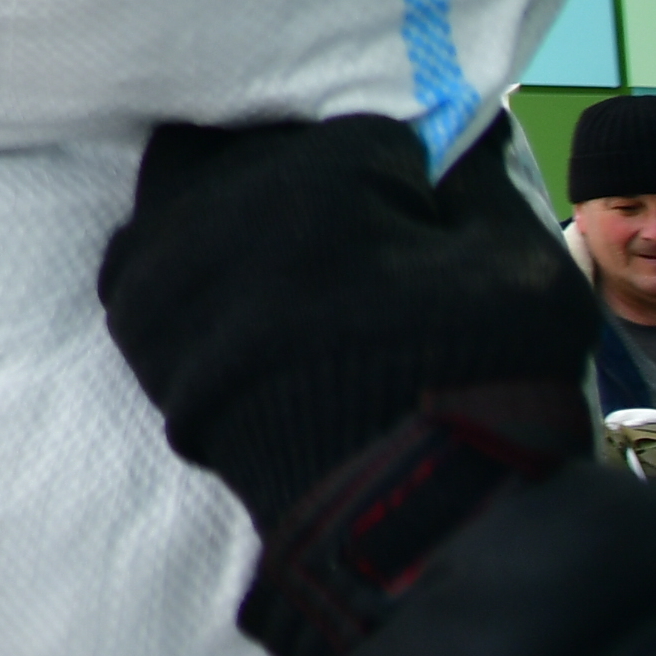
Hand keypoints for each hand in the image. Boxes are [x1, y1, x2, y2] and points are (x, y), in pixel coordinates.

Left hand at [98, 115, 594, 655]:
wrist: (396, 521)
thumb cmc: (476, 385)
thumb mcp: (522, 265)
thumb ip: (476, 179)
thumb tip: (449, 133)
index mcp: (317, 171)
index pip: (356, 135)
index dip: (394, 179)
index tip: (414, 220)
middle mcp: (220, 199)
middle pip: (251, 147)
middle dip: (292, 175)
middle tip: (336, 235)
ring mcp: (164, 260)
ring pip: (183, 189)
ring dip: (225, 211)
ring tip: (281, 268)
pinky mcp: (134, 322)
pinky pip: (147, 260)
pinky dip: (185, 267)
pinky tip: (234, 304)